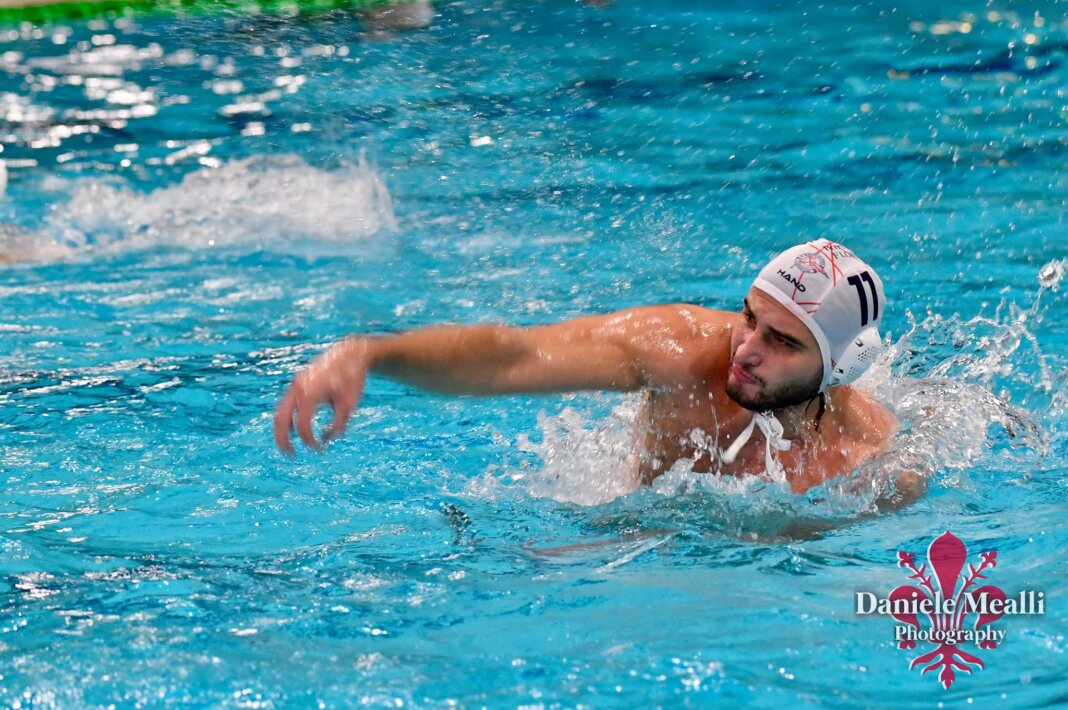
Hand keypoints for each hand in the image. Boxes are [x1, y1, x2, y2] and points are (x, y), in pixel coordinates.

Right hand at [273, 338, 369, 454]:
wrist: (350, 352)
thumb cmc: (352, 378)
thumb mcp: (350, 404)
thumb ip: (338, 424)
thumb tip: (326, 439)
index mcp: (310, 392)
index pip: (303, 425)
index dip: (310, 441)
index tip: (320, 449)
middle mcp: (298, 387)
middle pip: (280, 418)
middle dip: (282, 439)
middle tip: (290, 455)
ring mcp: (296, 383)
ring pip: (280, 411)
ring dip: (282, 430)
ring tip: (288, 446)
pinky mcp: (298, 383)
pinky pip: (286, 404)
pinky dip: (287, 418)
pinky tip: (294, 430)